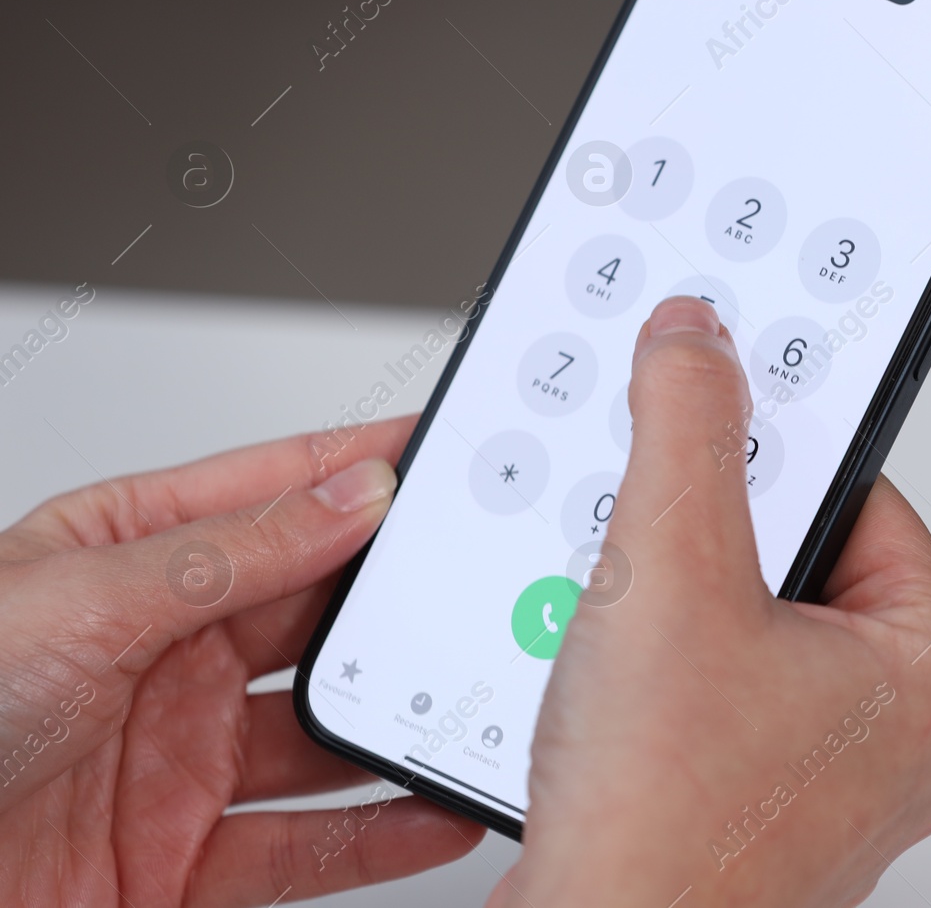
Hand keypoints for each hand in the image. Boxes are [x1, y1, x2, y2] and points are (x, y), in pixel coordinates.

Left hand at [0, 418, 483, 905]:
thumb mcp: (78, 606)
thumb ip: (228, 555)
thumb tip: (348, 496)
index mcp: (128, 561)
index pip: (273, 493)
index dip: (363, 466)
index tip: (449, 448)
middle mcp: (165, 653)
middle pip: (317, 611)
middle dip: (398, 597)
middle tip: (475, 583)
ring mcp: (180, 758)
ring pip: (326, 730)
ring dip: (398, 717)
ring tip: (463, 700)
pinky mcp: (186, 858)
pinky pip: (307, 843)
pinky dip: (380, 831)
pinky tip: (428, 805)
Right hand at [493, 297, 930, 906]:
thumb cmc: (665, 830)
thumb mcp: (670, 576)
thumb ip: (688, 434)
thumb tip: (699, 345)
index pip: (858, 486)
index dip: (763, 454)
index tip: (705, 424)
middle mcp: (907, 723)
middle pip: (800, 552)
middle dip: (708, 542)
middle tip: (656, 561)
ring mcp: (840, 770)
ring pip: (751, 622)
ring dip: (676, 606)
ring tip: (632, 644)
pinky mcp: (772, 799)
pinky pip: (723, 688)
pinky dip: (667, 671)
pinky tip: (623, 696)